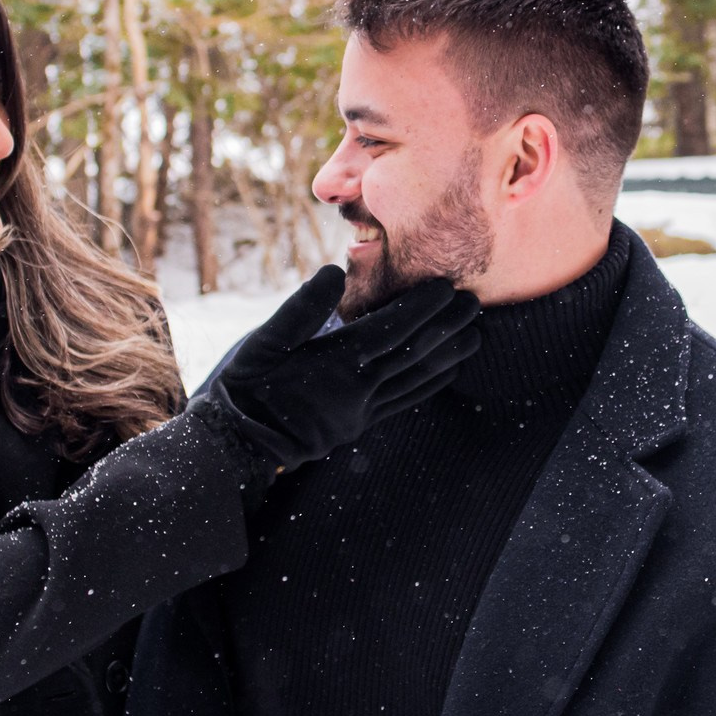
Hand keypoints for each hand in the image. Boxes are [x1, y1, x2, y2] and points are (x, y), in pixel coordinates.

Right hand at [198, 267, 480, 471]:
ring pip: (416, 379)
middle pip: (413, 353)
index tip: (446, 286)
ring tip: (476, 335)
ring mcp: (362, 410)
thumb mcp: (264, 340)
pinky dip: (431, 384)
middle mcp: (357, 388)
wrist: (240, 442)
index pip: (389, 329)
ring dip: (449, 355)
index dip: (421, 307)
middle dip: (446, 327)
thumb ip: (300, 308)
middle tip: (474, 304)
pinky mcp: (361, 425)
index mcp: (335, 363)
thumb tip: (333, 272)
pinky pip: (406, 402)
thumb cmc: (248, 385)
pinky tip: (449, 371)